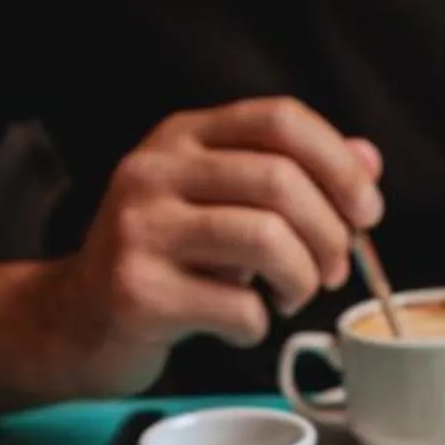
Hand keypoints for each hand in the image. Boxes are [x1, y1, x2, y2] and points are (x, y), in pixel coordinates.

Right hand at [38, 96, 382, 395]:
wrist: (76, 320)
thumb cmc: (163, 261)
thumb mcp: (221, 204)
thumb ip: (291, 177)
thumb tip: (368, 161)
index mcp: (182, 138)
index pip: (279, 119)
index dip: (339, 163)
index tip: (366, 210)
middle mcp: (154, 171)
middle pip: (280, 181)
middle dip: (330, 235)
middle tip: (334, 271)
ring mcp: (140, 230)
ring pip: (266, 239)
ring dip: (302, 279)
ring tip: (293, 297)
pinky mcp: (138, 292)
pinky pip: (237, 306)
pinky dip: (258, 325)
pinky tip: (240, 325)